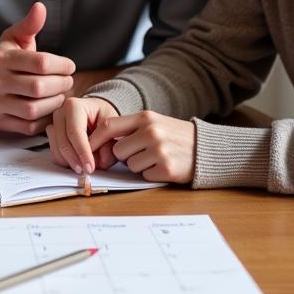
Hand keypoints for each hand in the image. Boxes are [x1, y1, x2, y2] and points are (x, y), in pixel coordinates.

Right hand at [0, 2, 76, 134]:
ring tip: (61, 94)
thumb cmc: (3, 59)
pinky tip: (49, 108)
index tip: (70, 66)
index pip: (39, 63)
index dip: (62, 65)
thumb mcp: (13, 38)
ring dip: (55, 102)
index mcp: (0, 59)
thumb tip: (40, 7)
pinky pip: (28, 126)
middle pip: (39, 87)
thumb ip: (29, 25)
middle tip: (68, 81)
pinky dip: (45, 119)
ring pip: (34, 109)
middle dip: (61, 84)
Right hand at [47, 95, 117, 173]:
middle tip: (87, 170)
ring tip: (84, 166)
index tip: (90, 167)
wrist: (96, 113)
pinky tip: (77, 161)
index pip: (75, 132)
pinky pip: (54, 153)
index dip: (82, 152)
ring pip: (56, 149)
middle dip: (75, 159)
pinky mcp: (52, 135)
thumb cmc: (103, 116)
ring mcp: (53, 124)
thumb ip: (108, 143)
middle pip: (63, 142)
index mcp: (74, 106)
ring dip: (70, 162)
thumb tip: (101, 161)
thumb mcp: (111, 125)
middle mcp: (59, 113)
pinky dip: (65, 161)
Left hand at [50, 105, 195, 183]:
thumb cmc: (176, 136)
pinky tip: (164, 166)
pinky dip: (152, 174)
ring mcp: (159, 150)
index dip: (95, 139)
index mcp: (146, 117)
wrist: (207, 148)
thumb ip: (131, 128)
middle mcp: (151, 132)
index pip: (108, 127)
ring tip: (157, 158)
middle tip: (143, 153)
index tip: (87, 148)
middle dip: (125, 156)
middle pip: (117, 151)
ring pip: (130, 165)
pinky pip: (145, 176)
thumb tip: (99, 140)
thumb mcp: (154, 123)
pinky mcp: (167, 169)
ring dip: (140, 166)